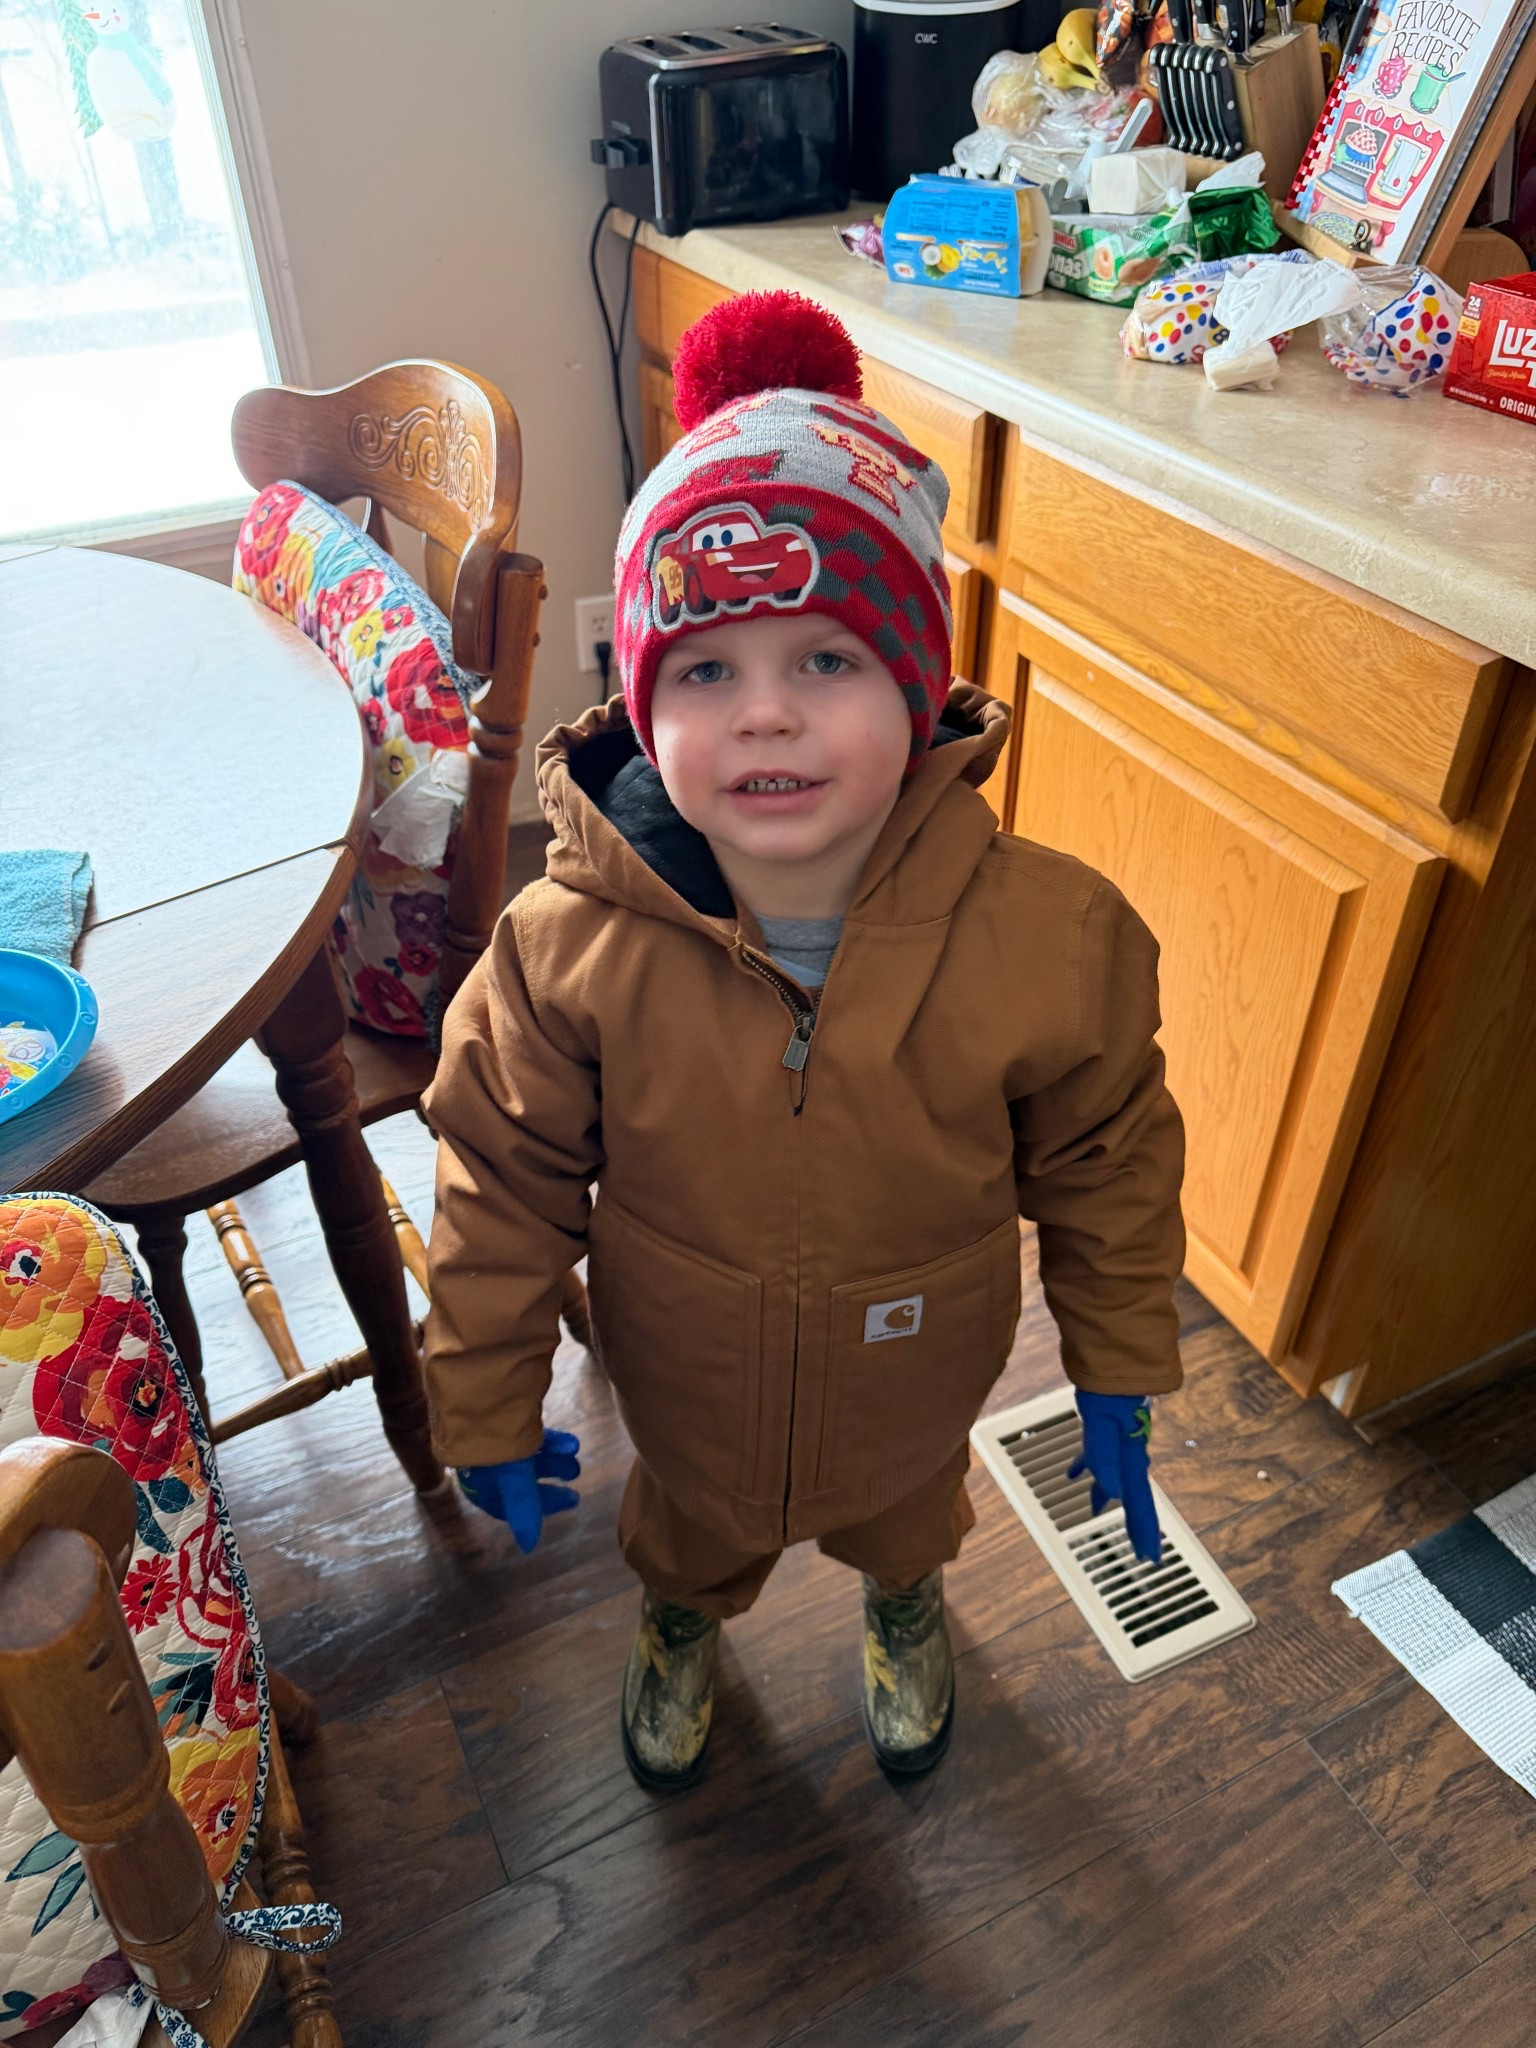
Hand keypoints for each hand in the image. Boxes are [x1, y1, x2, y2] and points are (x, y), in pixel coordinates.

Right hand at [458, 1429, 580, 1552]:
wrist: (480, 1403)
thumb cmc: (496, 1452)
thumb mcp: (515, 1484)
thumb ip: (525, 1512)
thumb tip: (530, 1547)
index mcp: (484, 1488)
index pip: (515, 1506)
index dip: (544, 1505)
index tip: (570, 1501)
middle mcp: (489, 1470)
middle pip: (526, 1481)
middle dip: (552, 1479)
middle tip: (575, 1480)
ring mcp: (497, 1445)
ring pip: (532, 1458)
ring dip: (555, 1460)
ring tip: (575, 1457)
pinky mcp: (506, 1423)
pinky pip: (533, 1437)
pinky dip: (552, 1441)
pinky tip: (570, 1441)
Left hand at [1068, 1392, 1161, 1564]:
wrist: (1114, 1348)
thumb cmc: (1107, 1384)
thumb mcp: (1100, 1422)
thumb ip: (1103, 1456)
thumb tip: (1111, 1493)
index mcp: (1130, 1453)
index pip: (1138, 1500)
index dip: (1142, 1529)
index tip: (1147, 1557)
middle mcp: (1129, 1448)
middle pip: (1133, 1492)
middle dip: (1134, 1519)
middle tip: (1138, 1547)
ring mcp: (1119, 1435)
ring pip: (1115, 1473)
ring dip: (1107, 1493)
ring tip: (1094, 1508)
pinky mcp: (1106, 1422)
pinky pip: (1099, 1453)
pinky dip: (1087, 1465)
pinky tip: (1072, 1471)